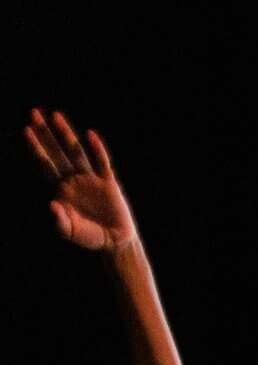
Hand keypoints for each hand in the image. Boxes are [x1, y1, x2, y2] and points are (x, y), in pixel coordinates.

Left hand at [24, 109, 135, 250]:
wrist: (115, 242)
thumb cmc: (89, 237)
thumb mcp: (70, 232)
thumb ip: (59, 220)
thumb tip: (51, 203)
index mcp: (60, 189)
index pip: (45, 164)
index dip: (36, 147)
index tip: (26, 130)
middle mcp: (73, 180)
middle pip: (56, 151)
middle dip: (45, 133)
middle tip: (33, 113)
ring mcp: (91, 179)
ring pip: (76, 152)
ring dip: (66, 134)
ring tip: (56, 115)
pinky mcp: (109, 183)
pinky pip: (102, 163)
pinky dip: (97, 149)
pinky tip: (90, 135)